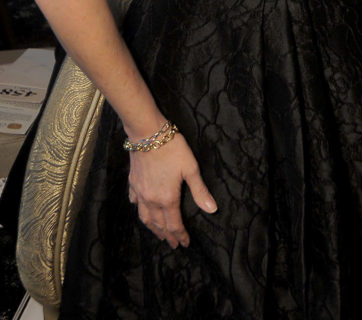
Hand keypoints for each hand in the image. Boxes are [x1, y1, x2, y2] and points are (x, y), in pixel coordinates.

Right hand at [127, 132, 216, 247]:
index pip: (174, 224)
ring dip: (153, 228)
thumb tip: (212, 210)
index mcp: (167, 199)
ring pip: (145, 217)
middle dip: (168, 236)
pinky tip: (142, 211)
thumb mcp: (191, 168)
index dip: (181, 236)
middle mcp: (152, 200)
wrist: (148, 134)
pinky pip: (135, 203)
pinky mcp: (133, 183)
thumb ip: (199, 191)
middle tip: (174, 244)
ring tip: (159, 234)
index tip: (185, 244)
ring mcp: (140, 193)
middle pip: (159, 224)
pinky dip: (140, 211)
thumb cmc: (172, 149)